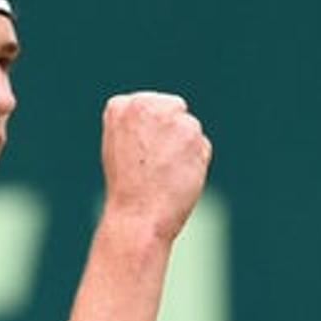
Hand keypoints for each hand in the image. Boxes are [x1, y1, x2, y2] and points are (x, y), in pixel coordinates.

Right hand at [99, 92, 211, 242]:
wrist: (138, 215)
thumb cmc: (127, 187)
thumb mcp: (119, 147)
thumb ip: (138, 125)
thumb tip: (165, 119)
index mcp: (120, 106)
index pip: (150, 107)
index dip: (149, 133)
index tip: (138, 156)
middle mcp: (144, 104)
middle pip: (173, 109)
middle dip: (170, 133)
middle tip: (153, 164)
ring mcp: (169, 116)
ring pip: (188, 128)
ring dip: (183, 149)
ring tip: (163, 173)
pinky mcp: (192, 131)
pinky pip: (202, 145)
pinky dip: (196, 162)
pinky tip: (178, 177)